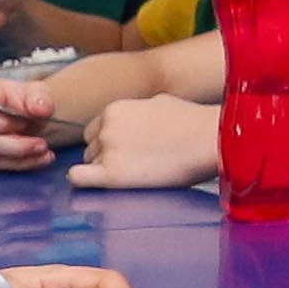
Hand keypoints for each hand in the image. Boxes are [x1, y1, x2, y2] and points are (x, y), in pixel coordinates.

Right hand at [0, 76, 63, 171]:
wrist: (27, 115)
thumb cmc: (28, 101)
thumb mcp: (39, 94)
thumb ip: (40, 99)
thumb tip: (41, 109)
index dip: (3, 123)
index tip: (25, 124)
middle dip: (18, 147)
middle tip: (42, 145)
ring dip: (20, 159)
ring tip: (44, 154)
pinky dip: (16, 165)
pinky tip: (35, 160)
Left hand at [71, 94, 230, 191]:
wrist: (210, 139)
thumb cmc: (194, 123)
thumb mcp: (160, 103)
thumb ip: (138, 113)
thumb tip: (137, 122)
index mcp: (116, 109)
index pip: (96, 130)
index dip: (110, 143)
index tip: (126, 152)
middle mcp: (106, 127)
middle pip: (91, 148)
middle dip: (107, 157)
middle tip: (133, 165)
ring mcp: (107, 149)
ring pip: (90, 163)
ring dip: (106, 170)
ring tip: (136, 174)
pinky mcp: (113, 173)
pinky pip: (79, 178)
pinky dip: (83, 181)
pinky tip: (100, 184)